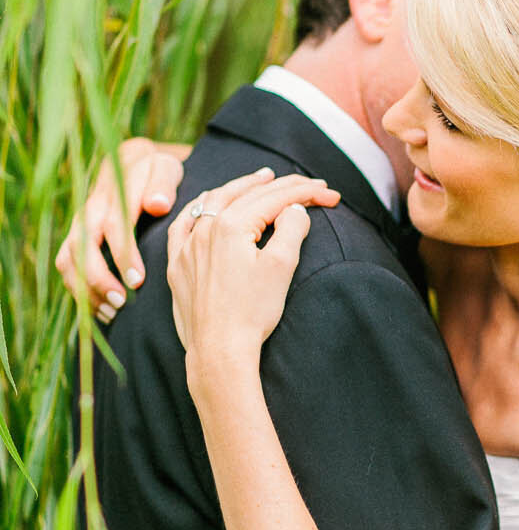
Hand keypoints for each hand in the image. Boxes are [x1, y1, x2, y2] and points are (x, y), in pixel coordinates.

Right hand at [55, 139, 190, 318]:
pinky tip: (102, 311)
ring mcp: (79, 224)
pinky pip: (66, 267)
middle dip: (99, 277)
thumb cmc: (156, 173)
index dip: (123, 254)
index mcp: (114, 190)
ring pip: (68, 259)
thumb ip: (164, 184)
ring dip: (86, 289)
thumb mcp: (165, 169)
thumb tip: (158, 204)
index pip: (114, 223)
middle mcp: (91, 207)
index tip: (138, 280)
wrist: (132, 164)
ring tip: (113, 312)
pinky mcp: (74, 238)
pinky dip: (79, 292)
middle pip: (82, 245)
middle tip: (122, 302)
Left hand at [166, 170, 340, 377]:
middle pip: (248, 194)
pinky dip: (200, 207)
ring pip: (214, 201)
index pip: (275, 198)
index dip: (306, 192)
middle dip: (282, 187)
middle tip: (308, 184)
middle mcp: (205, 228)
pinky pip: (184, 223)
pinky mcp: (178, 265)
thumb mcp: (282, 267)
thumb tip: (294, 210)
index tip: (329, 194)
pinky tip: (207, 203)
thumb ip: (291, 229)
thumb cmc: (251, 312)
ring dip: (241, 187)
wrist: (218, 350)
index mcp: (231, 225)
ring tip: (262, 178)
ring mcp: (187, 246)